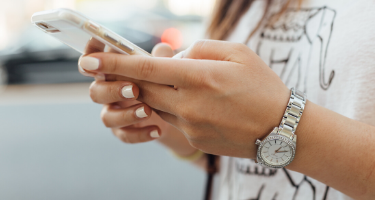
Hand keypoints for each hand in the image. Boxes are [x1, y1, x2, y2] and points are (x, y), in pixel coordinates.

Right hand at [78, 42, 197, 156]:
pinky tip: (157, 130)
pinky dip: (140, 134)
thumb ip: (161, 58)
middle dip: (112, 90)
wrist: (174, 112)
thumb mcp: (164, 68)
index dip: (89, 57)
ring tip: (148, 111)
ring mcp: (114, 112)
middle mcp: (108, 91)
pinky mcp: (123, 130)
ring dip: (126, 114)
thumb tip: (163, 49)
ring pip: (107, 117)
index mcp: (112, 71)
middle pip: (96, 92)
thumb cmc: (162, 81)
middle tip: (134, 89)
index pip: (92, 62)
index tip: (95, 57)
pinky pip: (124, 135)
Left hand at [80, 40, 289, 158]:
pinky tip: (199, 104)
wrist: (282, 130)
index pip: (146, 68)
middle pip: (143, 88)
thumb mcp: (238, 53)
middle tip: (126, 69)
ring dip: (157, 92)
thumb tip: (174, 56)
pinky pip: (173, 119)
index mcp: (200, 77)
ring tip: (182, 84)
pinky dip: (175, 106)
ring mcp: (190, 125)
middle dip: (130, 78)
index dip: (114, 63)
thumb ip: (200, 49)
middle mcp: (189, 103)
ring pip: (156, 104)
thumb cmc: (263, 86)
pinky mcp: (194, 139)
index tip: (90, 61)